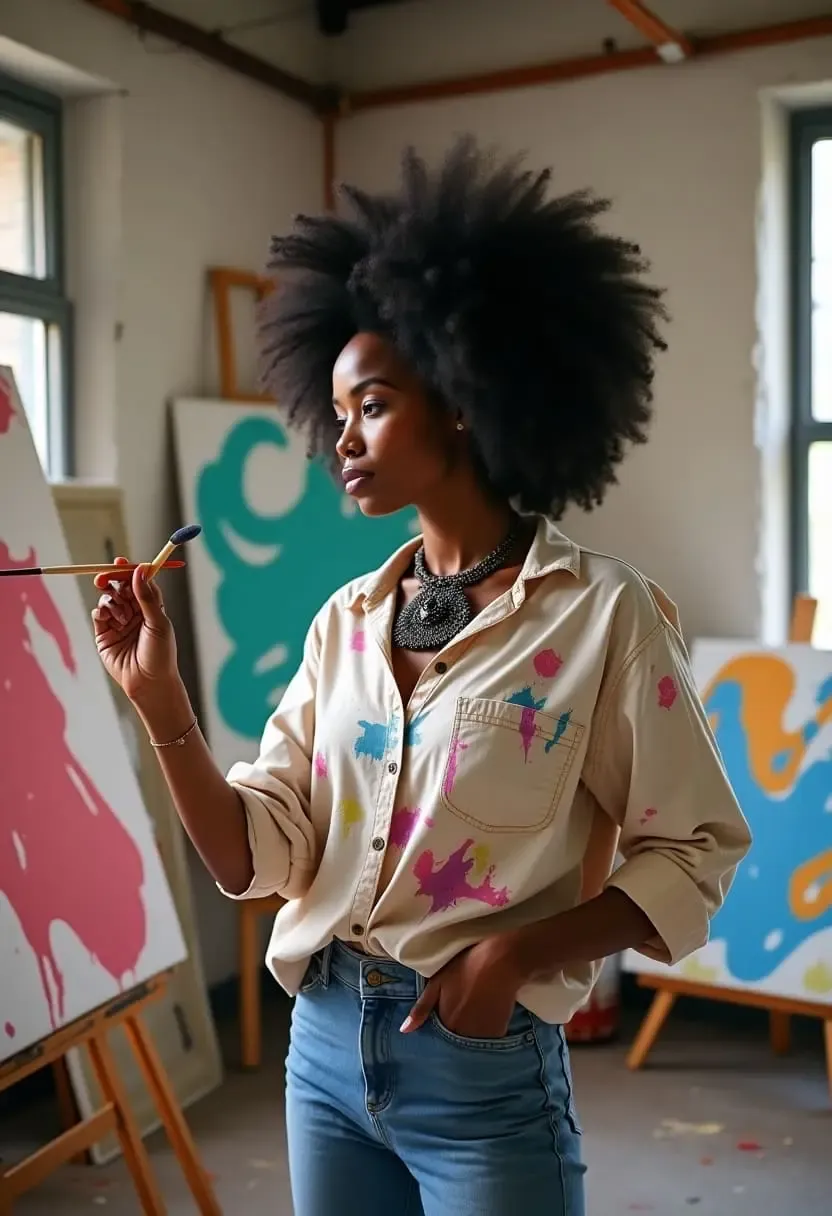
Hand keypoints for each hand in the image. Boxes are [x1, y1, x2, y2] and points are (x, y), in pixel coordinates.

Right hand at [92, 557, 178, 702]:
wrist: (149, 683)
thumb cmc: (160, 654)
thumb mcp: (157, 622)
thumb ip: (146, 597)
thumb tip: (139, 570)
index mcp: (151, 607)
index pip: (139, 582)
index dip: (130, 571)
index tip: (120, 562)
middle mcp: (134, 612)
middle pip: (119, 587)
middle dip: (112, 580)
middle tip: (105, 578)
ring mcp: (118, 622)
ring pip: (108, 599)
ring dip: (111, 602)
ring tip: (122, 618)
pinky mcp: (104, 634)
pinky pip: (98, 614)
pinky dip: (101, 612)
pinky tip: (109, 620)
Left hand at [401, 937, 523, 1038]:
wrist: (500, 961)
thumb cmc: (466, 967)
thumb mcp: (437, 982)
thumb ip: (421, 1008)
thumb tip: (404, 1031)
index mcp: (444, 1022)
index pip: (438, 1037)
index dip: (441, 1028)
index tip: (446, 1016)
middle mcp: (461, 1034)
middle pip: (455, 1040)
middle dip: (456, 1032)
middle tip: (464, 1011)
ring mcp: (481, 1036)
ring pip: (471, 1042)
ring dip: (471, 1033)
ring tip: (477, 1011)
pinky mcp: (498, 1033)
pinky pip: (488, 1040)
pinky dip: (487, 1031)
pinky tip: (489, 1013)